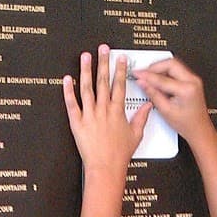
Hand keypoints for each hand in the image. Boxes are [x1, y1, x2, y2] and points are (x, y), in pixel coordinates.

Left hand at [62, 45, 148, 176]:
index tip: (120, 58)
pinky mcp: (77, 123)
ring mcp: (90, 115)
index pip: (119, 85)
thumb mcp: (136, 135)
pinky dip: (68, 91)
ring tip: (85, 56)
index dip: (120, 70)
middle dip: (104, 63)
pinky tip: (67, 79)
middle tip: (103, 48)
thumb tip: (148, 106)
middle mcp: (103, 110)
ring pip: (87, 88)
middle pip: (103, 81)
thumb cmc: (120, 154)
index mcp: (117, 111)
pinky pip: (72, 104)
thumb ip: (142, 118)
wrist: (106, 168)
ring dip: (86, 70)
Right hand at [132, 57, 215, 141]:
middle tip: (143, 73)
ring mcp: (194, 79)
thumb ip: (152, 94)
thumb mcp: (166, 110)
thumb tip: (142, 83)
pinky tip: (159, 80)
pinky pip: (177, 70)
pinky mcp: (192, 80)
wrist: (199, 129)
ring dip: (160, 68)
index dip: (147, 75)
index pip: (162, 78)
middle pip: (170, 63)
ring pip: (174, 64)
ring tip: (149, 77)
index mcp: (187, 89)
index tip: (138, 74)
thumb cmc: (187, 124)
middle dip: (154, 67)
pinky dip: (166, 72)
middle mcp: (192, 81)